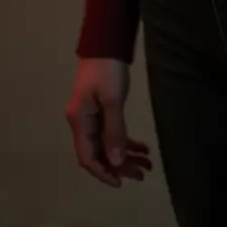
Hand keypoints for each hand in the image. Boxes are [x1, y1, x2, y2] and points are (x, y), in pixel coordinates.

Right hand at [65, 57, 151, 188]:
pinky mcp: (101, 110)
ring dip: (126, 155)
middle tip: (142, 174)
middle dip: (120, 165)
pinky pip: (112, 132)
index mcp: (79, 121)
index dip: (103, 172)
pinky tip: (143, 147)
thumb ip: (114, 131)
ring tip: (147, 164)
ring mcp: (91, 116)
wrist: (106, 43)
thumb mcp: (113, 100)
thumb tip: (117, 162)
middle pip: (99, 152)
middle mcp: (82, 122)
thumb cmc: (107, 69)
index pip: (87, 157)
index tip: (121, 183)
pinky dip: (126, 140)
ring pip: (107, 144)